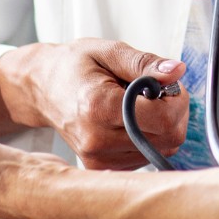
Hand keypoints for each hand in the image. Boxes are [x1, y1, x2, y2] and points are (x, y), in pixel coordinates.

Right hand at [0, 40, 188, 168]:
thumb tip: (177, 71)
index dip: (176, 98)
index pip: (164, 118)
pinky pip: (146, 157)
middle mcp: (97, 140)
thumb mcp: (109, 51)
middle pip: (168, 138)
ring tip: (138, 103)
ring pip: (162, 149)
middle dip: (173, 111)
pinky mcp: (100, 166)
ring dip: (163, 125)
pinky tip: (131, 119)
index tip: (165, 83)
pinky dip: (149, 137)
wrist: (42, 88)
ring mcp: (97, 158)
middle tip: (156, 90)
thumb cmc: (74, 65)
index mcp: (98, 107)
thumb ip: (144, 62)